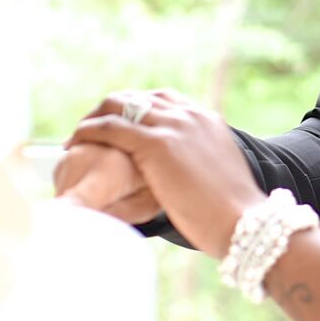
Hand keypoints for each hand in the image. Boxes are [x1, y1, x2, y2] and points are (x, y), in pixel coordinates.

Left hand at [64, 90, 264, 256]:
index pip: (161, 100)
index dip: (133, 110)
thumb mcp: (217, 176)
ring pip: (119, 106)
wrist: (243, 222)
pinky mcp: (155, 144)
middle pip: (137, 98)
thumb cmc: (232, 215)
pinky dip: (89, 131)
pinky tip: (75, 143)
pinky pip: (111, 127)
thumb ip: (198, 166)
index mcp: (206, 120)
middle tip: (90, 130)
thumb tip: (185, 180)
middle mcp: (189, 115)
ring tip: (77, 136)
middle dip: (109, 109)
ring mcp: (173, 126)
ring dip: (93, 118)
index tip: (117, 126)